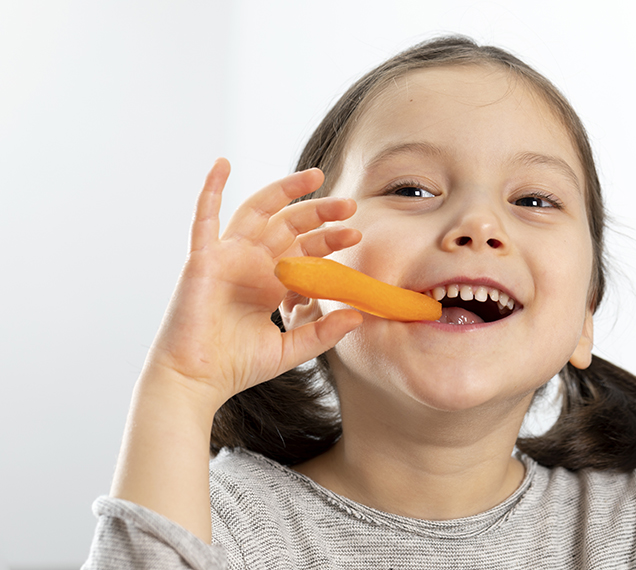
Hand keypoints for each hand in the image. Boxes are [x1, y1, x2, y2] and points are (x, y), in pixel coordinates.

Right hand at [143, 158, 362, 408]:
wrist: (196, 380)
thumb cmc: (237, 367)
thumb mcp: (290, 349)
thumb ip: (322, 332)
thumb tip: (358, 315)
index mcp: (271, 282)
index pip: (305, 249)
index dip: (329, 240)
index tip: (356, 236)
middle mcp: (251, 264)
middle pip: (289, 225)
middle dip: (319, 212)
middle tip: (349, 204)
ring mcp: (226, 257)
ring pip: (258, 212)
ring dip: (284, 191)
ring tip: (314, 176)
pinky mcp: (202, 259)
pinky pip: (204, 217)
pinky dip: (211, 189)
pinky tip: (222, 163)